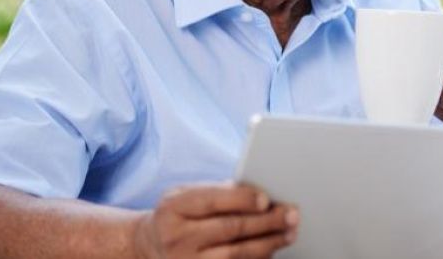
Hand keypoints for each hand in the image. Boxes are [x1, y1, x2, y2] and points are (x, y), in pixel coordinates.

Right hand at [133, 182, 297, 258]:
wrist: (151, 245)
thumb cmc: (178, 214)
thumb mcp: (186, 194)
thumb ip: (218, 191)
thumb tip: (259, 193)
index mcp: (173, 208)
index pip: (212, 201)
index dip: (241, 200)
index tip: (266, 199)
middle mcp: (177, 238)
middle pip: (229, 229)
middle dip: (265, 222)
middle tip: (291, 215)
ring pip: (235, 255)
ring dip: (268, 243)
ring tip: (289, 233)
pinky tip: (271, 250)